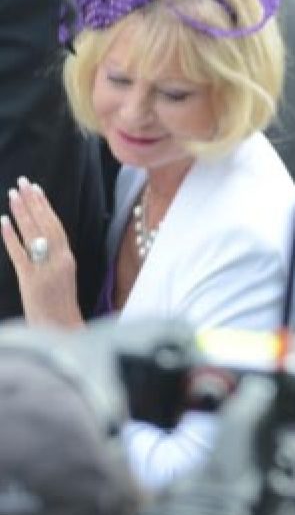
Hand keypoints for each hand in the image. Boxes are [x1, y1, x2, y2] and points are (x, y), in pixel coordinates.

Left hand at [3, 178, 82, 327]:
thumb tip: (41, 242)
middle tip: (23, 182)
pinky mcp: (30, 280)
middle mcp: (59, 260)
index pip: (56, 225)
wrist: (61, 332)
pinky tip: (2, 222)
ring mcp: (45, 269)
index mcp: (68, 258)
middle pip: (46, 225)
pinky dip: (11, 237)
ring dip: (22, 213)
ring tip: (13, 195)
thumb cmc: (60, 309)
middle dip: (34, 202)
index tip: (35, 188)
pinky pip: (19, 254)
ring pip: (34, 234)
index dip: (45, 206)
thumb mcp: (61, 280)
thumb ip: (53, 260)